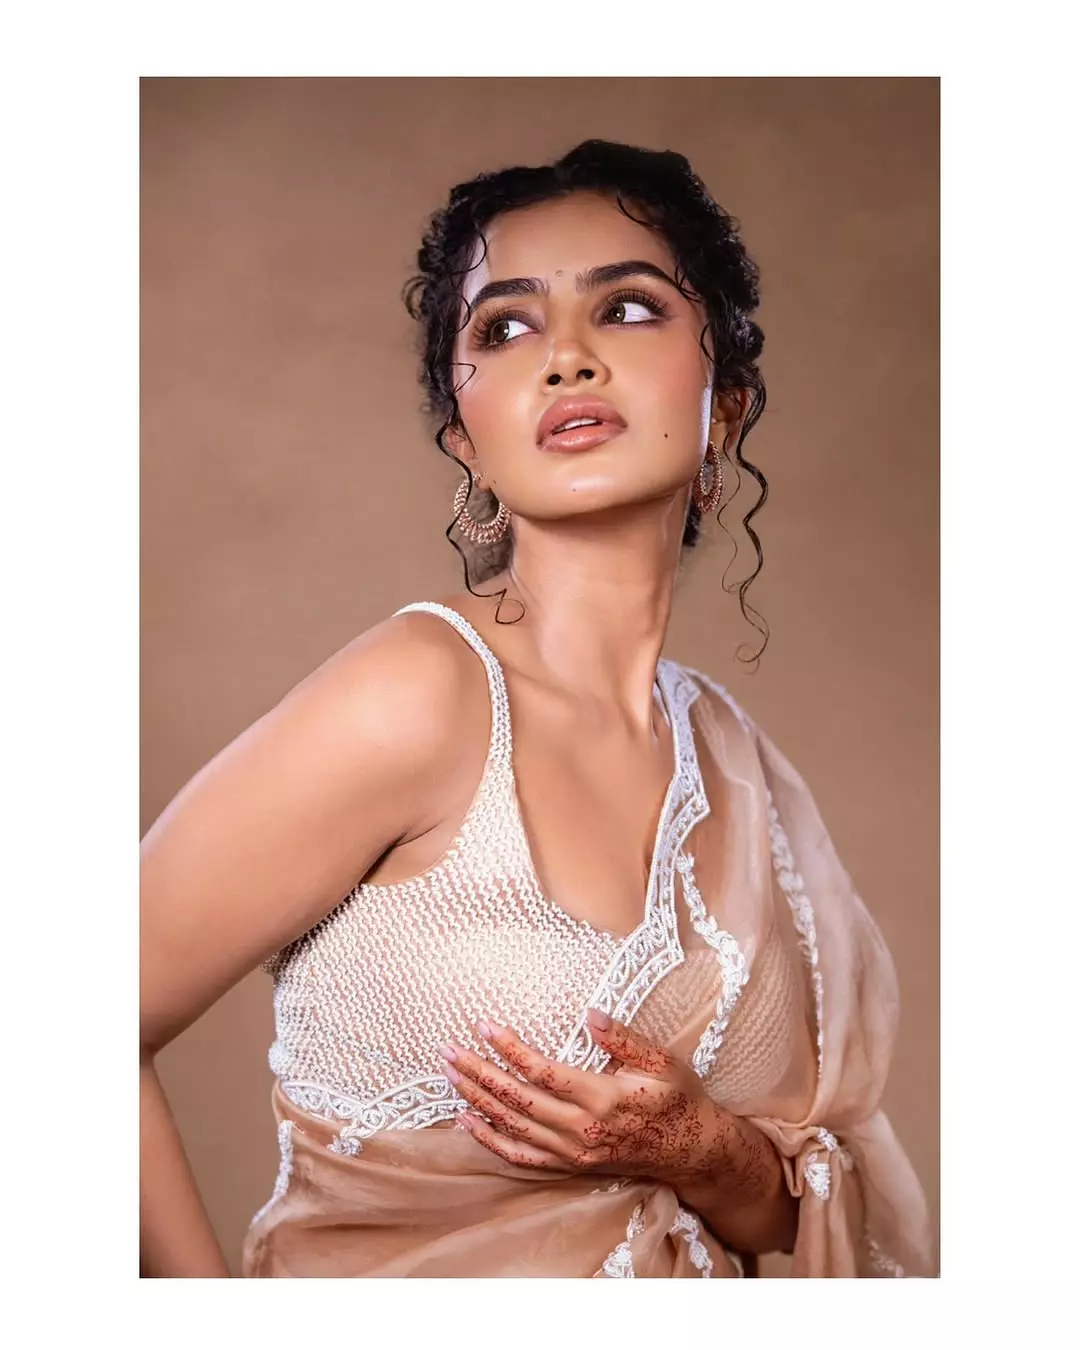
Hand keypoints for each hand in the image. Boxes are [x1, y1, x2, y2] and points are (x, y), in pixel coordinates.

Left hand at [440, 1008, 743, 1187]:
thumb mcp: (662, 1061)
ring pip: (513, 1126)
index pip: (542, 1071)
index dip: (510, 1048)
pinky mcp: (571, 1165)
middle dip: (479, 1073)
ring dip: (477, 1100)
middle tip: (449, 1051)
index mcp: (602, 1097)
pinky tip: (468, 1121)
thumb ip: (624, 1039)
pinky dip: (491, 1140)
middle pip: (517, 1099)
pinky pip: (521, 1156)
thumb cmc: (678, 1099)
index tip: (485, 1026)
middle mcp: (582, 1128)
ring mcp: (573, 1151)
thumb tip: (591, 1013)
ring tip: (451, 1076)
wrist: (693, 1151)